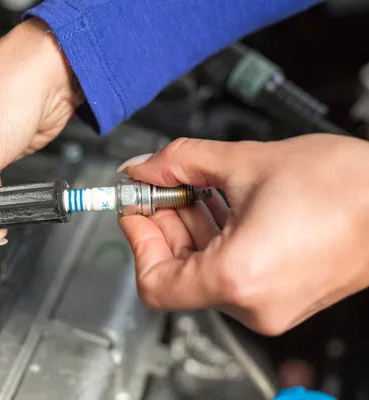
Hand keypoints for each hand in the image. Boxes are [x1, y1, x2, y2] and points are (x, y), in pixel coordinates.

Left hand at [118, 134, 368, 335]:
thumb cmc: (347, 186)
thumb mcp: (245, 161)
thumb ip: (181, 161)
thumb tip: (144, 167)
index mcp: (236, 278)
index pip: (154, 281)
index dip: (137, 240)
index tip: (135, 207)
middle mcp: (252, 305)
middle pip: (177, 274)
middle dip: (162, 225)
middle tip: (158, 186)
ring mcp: (270, 306)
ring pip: (203, 272)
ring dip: (189, 228)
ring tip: (189, 187)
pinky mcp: (283, 297)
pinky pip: (230, 273)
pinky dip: (215, 240)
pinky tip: (216, 203)